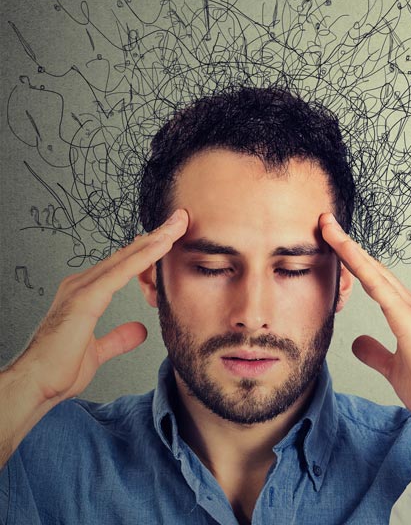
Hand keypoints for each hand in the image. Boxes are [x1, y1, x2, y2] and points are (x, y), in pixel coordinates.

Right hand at [0, 209, 187, 466]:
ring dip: (155, 239)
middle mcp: (81, 285)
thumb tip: (140, 329)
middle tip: (182, 217)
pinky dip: (143, 257)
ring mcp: (80, 289)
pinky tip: (162, 245)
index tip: (172, 236)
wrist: (34, 386)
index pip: (124, 266)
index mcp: (85, 295)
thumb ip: (118, 338)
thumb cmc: (57, 371)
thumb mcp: (97, 352)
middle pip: (127, 255)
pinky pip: (120, 273)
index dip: (149, 250)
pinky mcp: (83, 300)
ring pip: (126, 258)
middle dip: (157, 235)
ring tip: (179, 223)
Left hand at [320, 214, 410, 434]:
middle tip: (325, 222)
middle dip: (347, 245)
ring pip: (373, 270)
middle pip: (372, 269)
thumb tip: (357, 341)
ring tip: (328, 226)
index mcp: (407, 314)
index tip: (333, 243)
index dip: (354, 262)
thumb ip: (375, 353)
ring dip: (349, 248)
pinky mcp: (407, 317)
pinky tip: (344, 249)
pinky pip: (377, 285)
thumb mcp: (392, 368)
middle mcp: (410, 304)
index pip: (374, 281)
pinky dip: (359, 264)